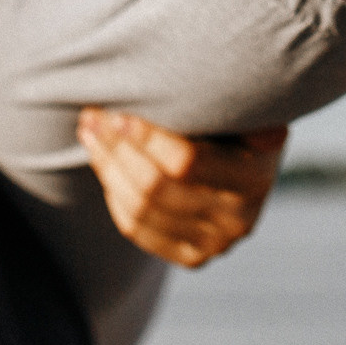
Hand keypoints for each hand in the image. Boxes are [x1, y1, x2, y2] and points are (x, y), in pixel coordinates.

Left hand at [77, 109, 286, 268]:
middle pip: (156, 188)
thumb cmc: (241, 121)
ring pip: (140, 211)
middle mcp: (238, 220)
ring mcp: (214, 244)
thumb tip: (220, 88)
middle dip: (116, 149)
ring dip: (107, 168)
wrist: (253, 164)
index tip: (118, 113)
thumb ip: (230, 102)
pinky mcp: (192, 257)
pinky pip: (137, 230)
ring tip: (90, 134)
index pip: (187, 162)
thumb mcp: (245, 108)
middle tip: (91, 118)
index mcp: (255, 178)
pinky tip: (104, 164)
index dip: (146, 139)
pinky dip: (114, 194)